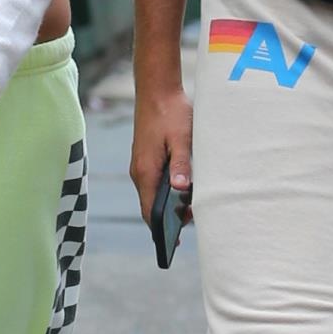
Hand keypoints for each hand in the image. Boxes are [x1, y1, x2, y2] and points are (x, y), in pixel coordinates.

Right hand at [130, 84, 193, 225]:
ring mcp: (141, 165)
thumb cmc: (171, 113)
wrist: (157, 90)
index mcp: (145, 171)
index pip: (150, 211)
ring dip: (169, 205)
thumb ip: (181, 164)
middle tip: (193, 223)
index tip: (174, 243)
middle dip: (169, 219)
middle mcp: (139, 172)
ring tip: (192, 209)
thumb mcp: (182, 139)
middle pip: (151, 206)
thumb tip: (181, 190)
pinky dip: (167, 192)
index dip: (161, 230)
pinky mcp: (147, 159)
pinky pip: (155, 183)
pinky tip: (185, 191)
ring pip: (154, 195)